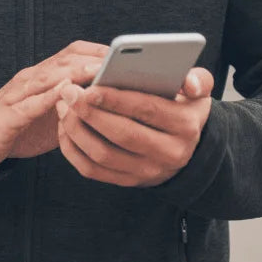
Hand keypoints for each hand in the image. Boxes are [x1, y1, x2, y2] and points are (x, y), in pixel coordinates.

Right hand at [0, 41, 108, 168]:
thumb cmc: (23, 126)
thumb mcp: (54, 112)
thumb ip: (77, 102)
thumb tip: (114, 97)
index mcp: (43, 75)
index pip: (72, 53)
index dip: (97, 51)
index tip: (122, 54)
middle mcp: (30, 79)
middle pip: (63, 61)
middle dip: (91, 60)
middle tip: (117, 62)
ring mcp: (16, 96)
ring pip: (46, 78)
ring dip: (72, 74)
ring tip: (96, 72)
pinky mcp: (6, 117)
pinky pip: (27, 106)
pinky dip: (45, 99)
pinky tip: (62, 96)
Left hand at [54, 67, 214, 186]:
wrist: (186, 148)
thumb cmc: (183, 109)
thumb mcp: (198, 92)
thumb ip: (198, 79)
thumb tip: (189, 82)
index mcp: (185, 126)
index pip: (147, 110)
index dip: (116, 99)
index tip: (89, 87)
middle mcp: (169, 153)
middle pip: (122, 135)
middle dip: (90, 113)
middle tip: (68, 92)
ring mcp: (147, 172)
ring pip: (103, 155)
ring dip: (77, 130)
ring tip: (63, 106)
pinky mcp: (128, 181)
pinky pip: (92, 170)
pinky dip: (73, 149)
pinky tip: (65, 126)